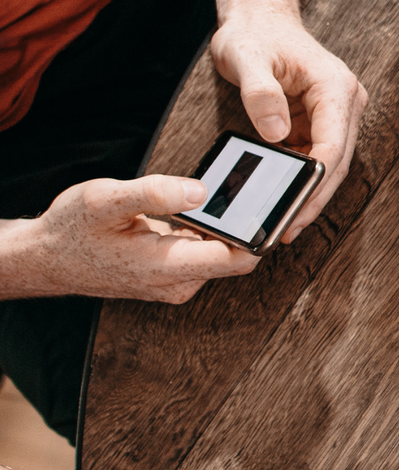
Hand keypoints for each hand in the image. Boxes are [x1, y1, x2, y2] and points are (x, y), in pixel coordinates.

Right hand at [0, 177, 258, 303]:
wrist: (48, 257)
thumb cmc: (72, 228)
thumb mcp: (105, 200)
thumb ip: (154, 194)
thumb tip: (202, 191)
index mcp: (166, 267)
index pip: (237, 260)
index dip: (262, 233)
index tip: (279, 203)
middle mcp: (179, 282)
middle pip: (237, 256)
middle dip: (249, 224)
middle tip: (260, 187)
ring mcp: (178, 282)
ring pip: (223, 253)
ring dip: (229, 227)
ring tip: (234, 193)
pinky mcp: (176, 275)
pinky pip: (207, 252)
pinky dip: (211, 231)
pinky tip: (204, 208)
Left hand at [207, 11, 366, 235]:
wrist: (260, 19)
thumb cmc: (254, 34)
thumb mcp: (245, 57)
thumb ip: (259, 93)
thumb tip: (276, 132)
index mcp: (334, 86)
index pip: (333, 143)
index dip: (317, 180)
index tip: (296, 207)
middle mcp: (344, 101)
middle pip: (337, 160)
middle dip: (315, 197)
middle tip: (289, 228)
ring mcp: (336, 113)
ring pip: (331, 164)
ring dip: (310, 193)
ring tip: (285, 222)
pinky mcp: (323, 121)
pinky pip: (317, 157)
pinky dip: (302, 179)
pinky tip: (284, 198)